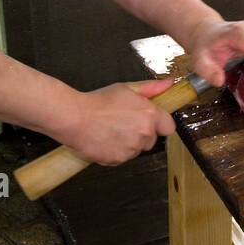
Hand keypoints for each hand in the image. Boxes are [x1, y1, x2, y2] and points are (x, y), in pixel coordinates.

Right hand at [55, 78, 176, 165]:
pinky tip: (105, 139)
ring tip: (111, 129)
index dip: (160, 123)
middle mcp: (143, 134)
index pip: (169, 126)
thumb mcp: (126, 88)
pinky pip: (122, 157)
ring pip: (136, 149)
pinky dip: (116, 151)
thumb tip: (169, 84)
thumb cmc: (97, 101)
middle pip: (151, 139)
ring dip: (128, 143)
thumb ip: (150, 88)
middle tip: (124, 122)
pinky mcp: (118, 160)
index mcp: (149, 115)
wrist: (74, 117)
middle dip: (142, 133)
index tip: (151, 120)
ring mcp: (131, 149)